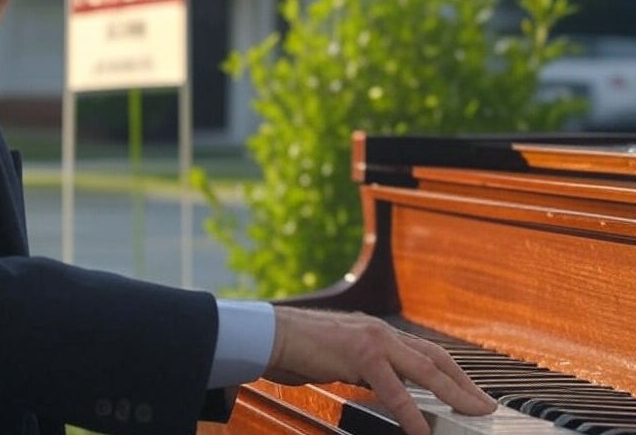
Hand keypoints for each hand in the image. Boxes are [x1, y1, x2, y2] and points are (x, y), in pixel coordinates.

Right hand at [264, 307, 495, 434]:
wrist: (269, 334)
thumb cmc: (297, 348)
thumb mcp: (339, 358)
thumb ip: (364, 369)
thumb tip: (384, 388)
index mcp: (377, 331)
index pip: (426, 352)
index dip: (453, 374)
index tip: (472, 393)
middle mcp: (380, 331)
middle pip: (435, 359)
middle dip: (464, 385)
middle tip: (486, 407)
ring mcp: (371, 340)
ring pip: (424, 369)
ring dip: (454, 393)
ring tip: (473, 414)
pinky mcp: (358, 354)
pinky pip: (393, 387)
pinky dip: (410, 411)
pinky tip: (421, 429)